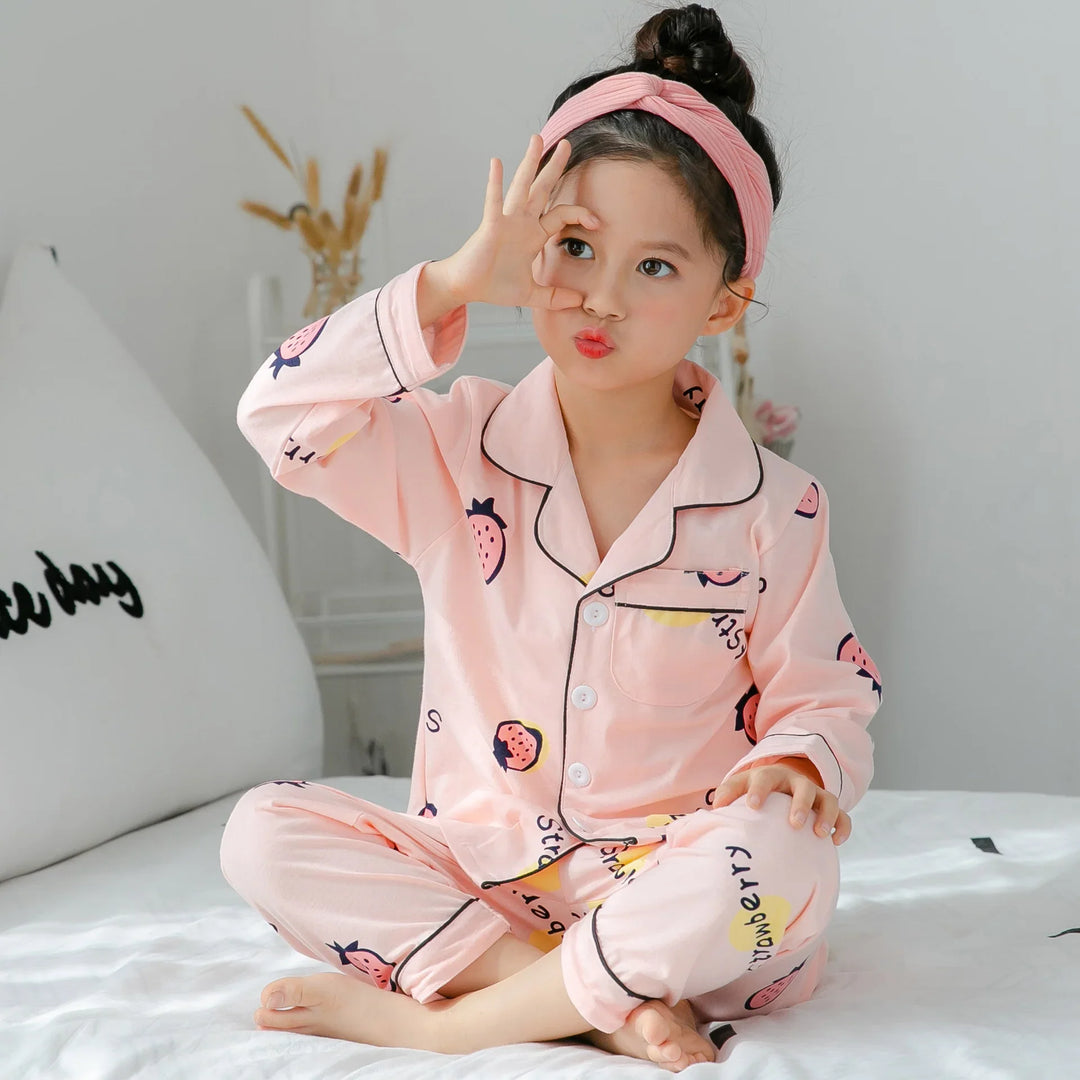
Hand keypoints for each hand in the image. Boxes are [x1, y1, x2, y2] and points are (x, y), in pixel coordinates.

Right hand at [442, 133, 596, 310]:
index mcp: (533, 236)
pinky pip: (494, 201)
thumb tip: (578, 302)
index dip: (581, 215)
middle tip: (566, 144)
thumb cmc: (494, 286)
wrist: (467, 287)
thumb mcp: (531, 294)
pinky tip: (497, 163)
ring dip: (530, 163)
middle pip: (542, 189)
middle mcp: (522, 222)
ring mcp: (506, 221)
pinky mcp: (490, 225)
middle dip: (554, 167)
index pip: (561, 216)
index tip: (597, 222)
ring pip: (522, 186)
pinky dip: (495, 183)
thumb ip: (553, 297)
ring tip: (538, 139)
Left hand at [711, 759, 851, 844]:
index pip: (764, 778)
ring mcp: (817, 794)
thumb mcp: (742, 785)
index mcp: (771, 776)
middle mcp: (797, 782)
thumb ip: (728, 793)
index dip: (758, 791)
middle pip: (803, 787)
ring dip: (825, 815)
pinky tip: (835, 841)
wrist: (784, 779)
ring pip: (828, 799)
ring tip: (819, 834)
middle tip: (794, 823)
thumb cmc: (757, 788)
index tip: (752, 806)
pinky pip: (843, 815)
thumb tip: (716, 808)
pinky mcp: (829, 807)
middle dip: (800, 804)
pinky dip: (842, 827)